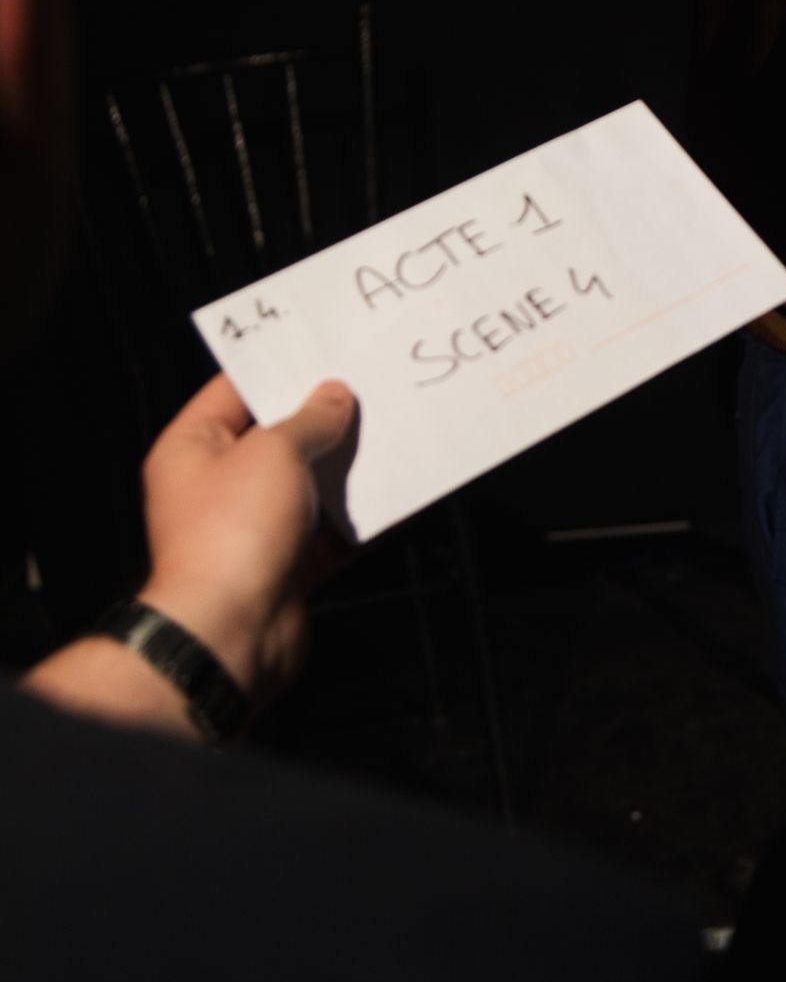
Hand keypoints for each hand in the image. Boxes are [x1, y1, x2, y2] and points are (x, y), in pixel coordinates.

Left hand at [139, 373, 360, 710]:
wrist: (232, 632)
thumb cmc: (234, 532)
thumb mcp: (274, 453)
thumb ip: (310, 420)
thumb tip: (335, 397)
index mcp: (192, 448)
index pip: (234, 391)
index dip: (279, 368)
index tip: (325, 348)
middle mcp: (217, 486)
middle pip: (277, 439)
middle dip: (324, 418)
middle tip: (371, 387)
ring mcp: (252, 529)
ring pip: (308, 486)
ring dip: (347, 468)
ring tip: (393, 433)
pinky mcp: (285, 566)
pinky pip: (329, 533)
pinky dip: (359, 518)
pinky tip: (397, 495)